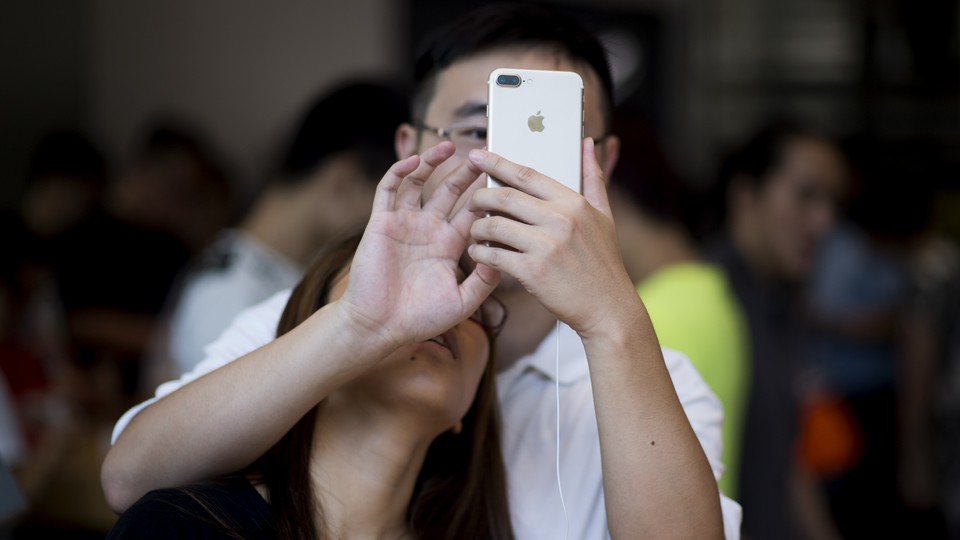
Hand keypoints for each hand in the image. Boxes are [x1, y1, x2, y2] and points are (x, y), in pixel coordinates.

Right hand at [339, 142, 499, 347]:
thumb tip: (506, 255)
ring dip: (432, 163)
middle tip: (483, 154)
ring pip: (419, 183)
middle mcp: (428, 229)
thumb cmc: (420, 319)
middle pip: (450, 191)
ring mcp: (404, 224)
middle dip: (466, 172)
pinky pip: (388, 190)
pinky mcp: (381, 223)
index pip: (473, 212)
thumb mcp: (462, 302)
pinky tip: (413, 161)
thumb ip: (485, 280)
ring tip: (448, 147)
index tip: (504, 178)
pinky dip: (399, 172)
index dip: (487, 194)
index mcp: (450, 245)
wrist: (381, 327)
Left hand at [466, 139, 636, 336]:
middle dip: (480, 196)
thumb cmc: (603, 262)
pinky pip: (495, 255)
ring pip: (495, 226)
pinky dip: (481, 253)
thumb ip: (592, 177)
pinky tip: (478, 253)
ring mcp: (546, 246)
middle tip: (470, 200)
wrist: (608, 307)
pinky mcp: (534, 272)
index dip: (497, 163)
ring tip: (474, 231)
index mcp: (573, 203)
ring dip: (477, 228)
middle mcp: (560, 220)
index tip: (477, 156)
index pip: (527, 175)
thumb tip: (588, 143)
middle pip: (505, 197)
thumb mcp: (604, 215)